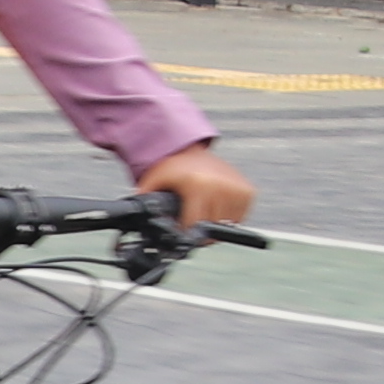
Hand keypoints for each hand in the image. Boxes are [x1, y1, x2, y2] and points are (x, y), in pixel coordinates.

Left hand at [137, 143, 254, 231]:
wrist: (194, 149)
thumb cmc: (174, 167)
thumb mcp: (154, 181)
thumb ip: (143, 199)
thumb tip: (135, 218)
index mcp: (200, 187)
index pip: (195, 228)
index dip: (184, 233)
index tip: (179, 230)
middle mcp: (222, 188)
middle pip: (211, 231)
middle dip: (199, 231)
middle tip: (190, 218)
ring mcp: (238, 190)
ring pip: (226, 227)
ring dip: (214, 225)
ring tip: (202, 209)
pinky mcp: (248, 192)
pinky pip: (238, 218)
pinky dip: (227, 217)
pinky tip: (216, 205)